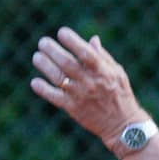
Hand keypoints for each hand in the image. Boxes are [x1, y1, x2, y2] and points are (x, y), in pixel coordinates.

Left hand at [30, 27, 143, 145]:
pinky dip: (43, 89)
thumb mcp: (117, 73)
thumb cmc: (121, 96)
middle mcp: (90, 82)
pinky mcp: (73, 109)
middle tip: (43, 42)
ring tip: (37, 57)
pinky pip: (54, 98)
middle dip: (52, 50)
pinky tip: (35, 82)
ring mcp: (80, 95)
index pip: (85, 53)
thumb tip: (92, 39)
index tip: (62, 32)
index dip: (72, 40)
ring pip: (58, 77)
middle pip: (67, 63)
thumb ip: (103, 57)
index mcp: (102, 71)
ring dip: (44, 65)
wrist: (122, 126)